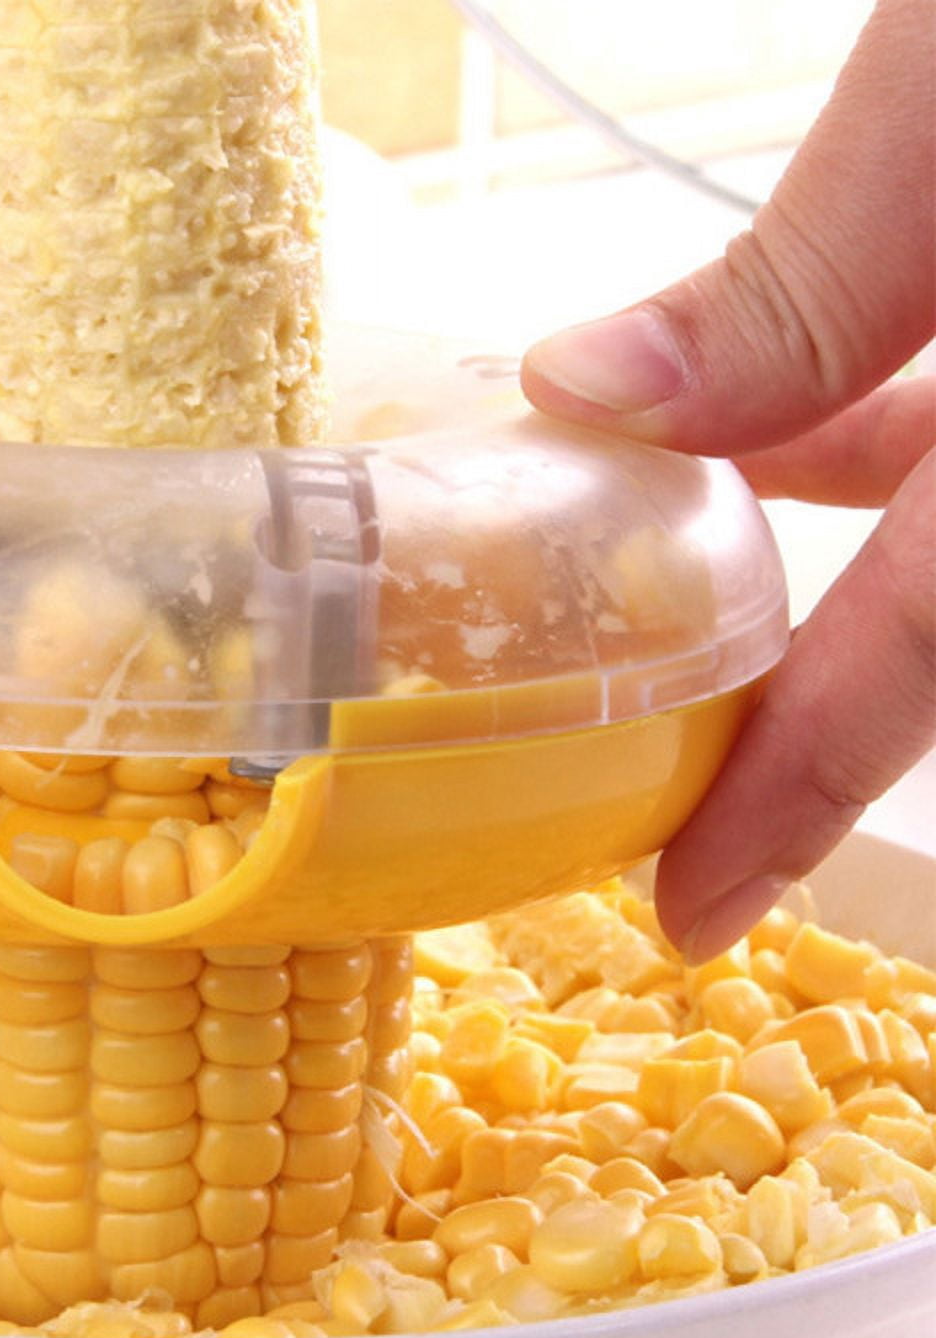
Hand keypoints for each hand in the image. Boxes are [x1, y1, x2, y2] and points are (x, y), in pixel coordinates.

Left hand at [520, 0, 934, 961]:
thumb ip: (806, 275)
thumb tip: (582, 395)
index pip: (924, 664)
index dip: (797, 803)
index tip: (689, 915)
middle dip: (827, 686)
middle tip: (682, 739)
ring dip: (860, 555)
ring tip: (711, 560)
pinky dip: (914, 451)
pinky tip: (825, 439)